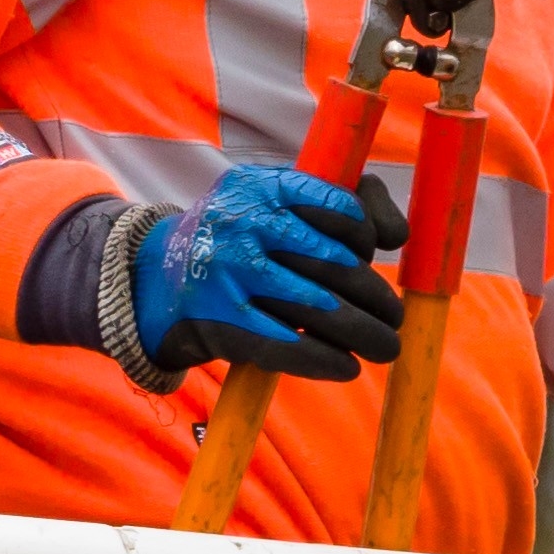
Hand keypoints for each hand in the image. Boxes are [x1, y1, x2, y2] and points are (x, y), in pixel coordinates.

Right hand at [101, 166, 406, 385]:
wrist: (157, 278)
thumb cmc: (238, 241)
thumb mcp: (274, 204)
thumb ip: (342, 204)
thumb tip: (397, 236)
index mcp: (263, 186)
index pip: (341, 210)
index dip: (366, 239)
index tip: (368, 258)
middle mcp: (245, 224)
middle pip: (335, 264)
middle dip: (375, 298)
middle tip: (395, 318)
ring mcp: (230, 273)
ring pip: (318, 308)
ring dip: (363, 334)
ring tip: (386, 347)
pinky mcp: (221, 321)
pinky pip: (285, 346)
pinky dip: (322, 360)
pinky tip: (346, 367)